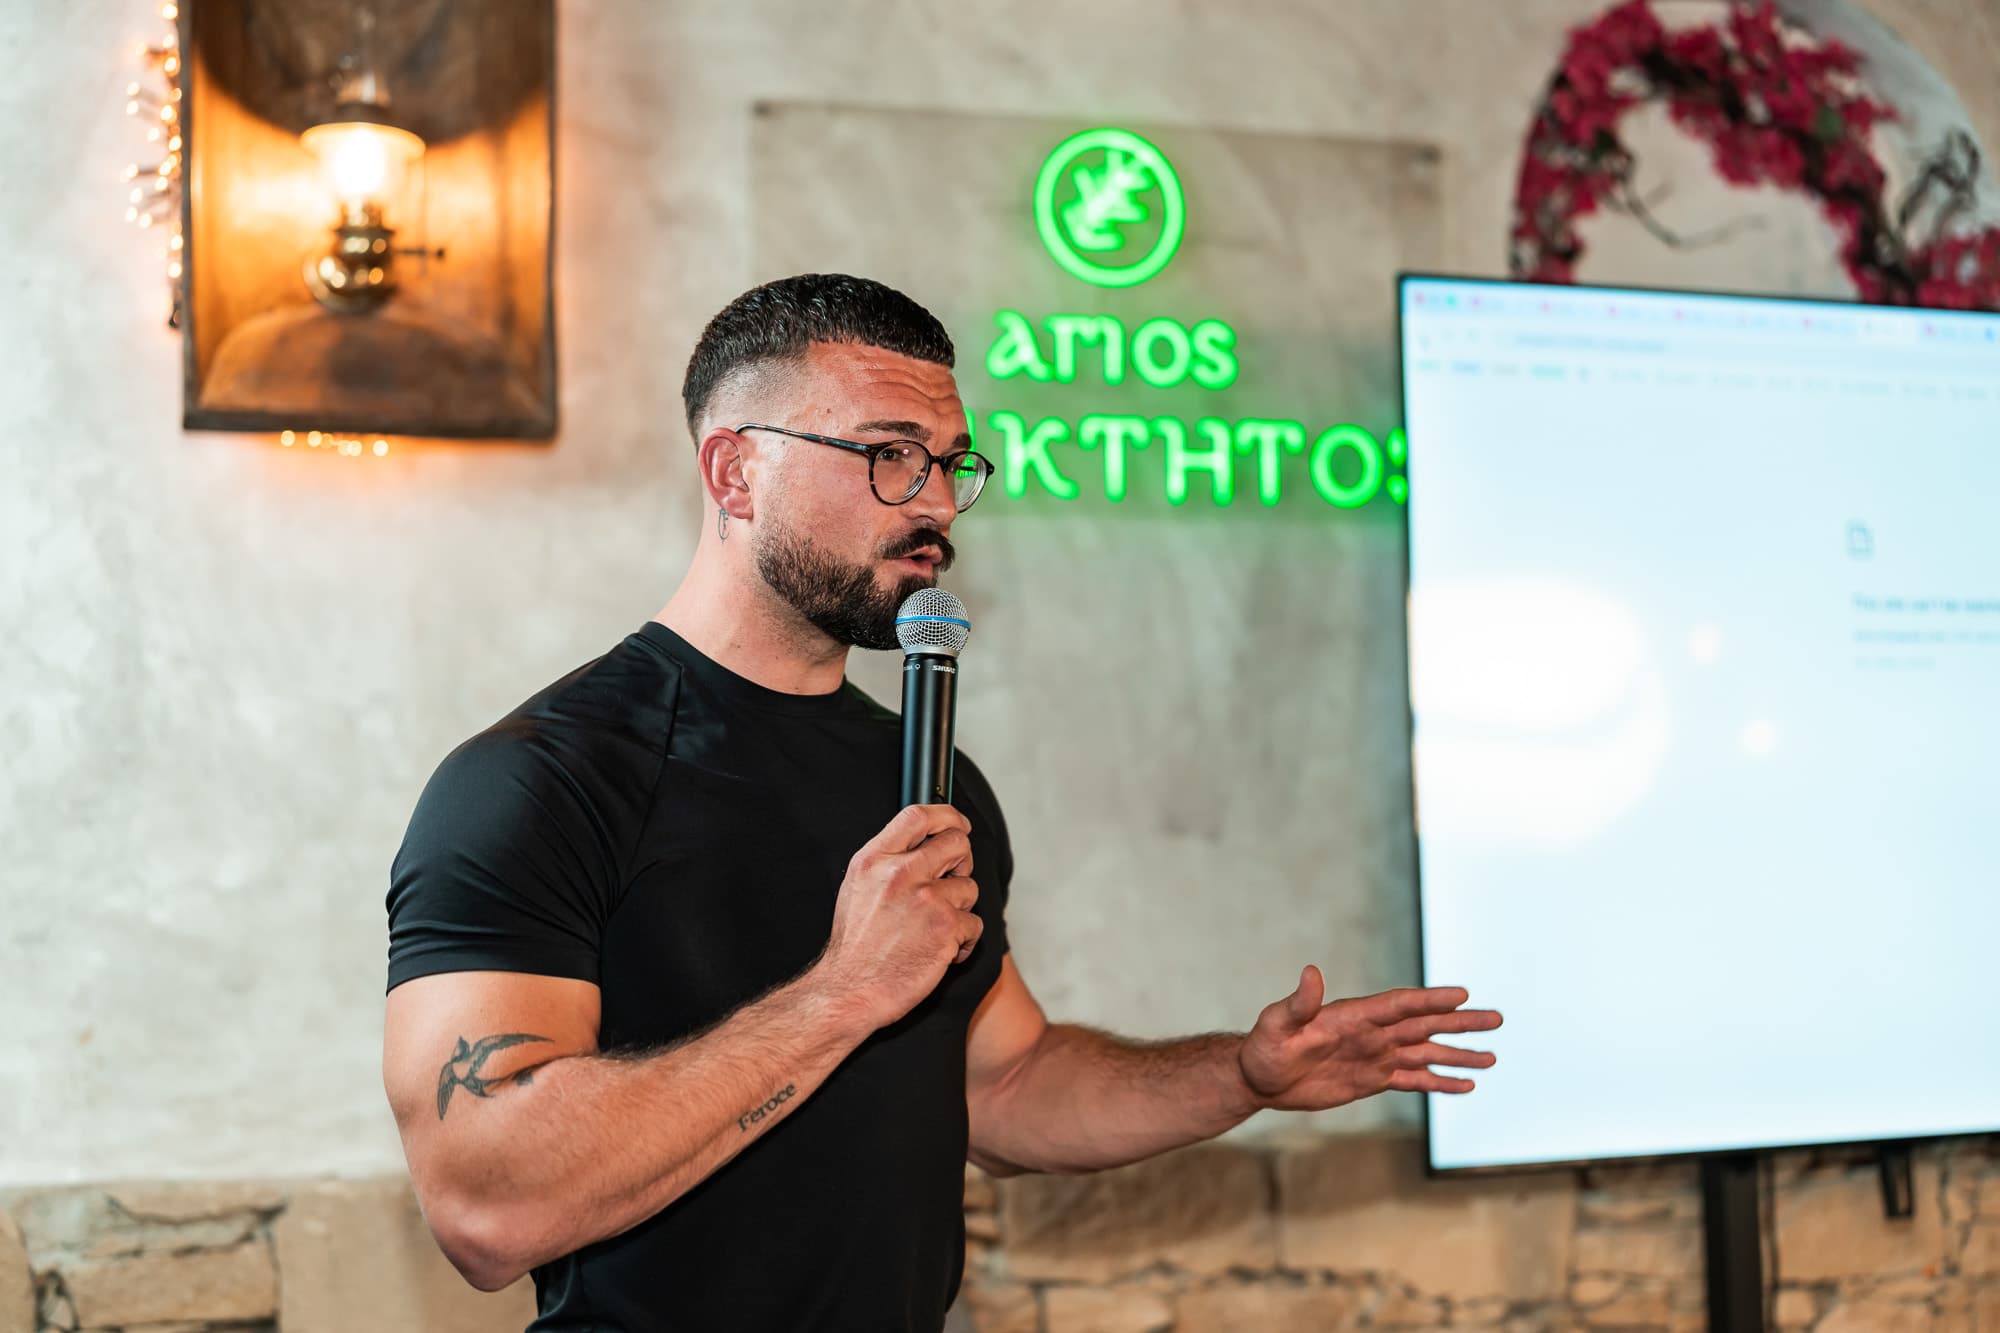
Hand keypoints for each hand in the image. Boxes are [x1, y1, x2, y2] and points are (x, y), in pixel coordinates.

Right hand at [815, 804, 980, 1033]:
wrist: (850, 990)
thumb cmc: (856, 946)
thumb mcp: (857, 888)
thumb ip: (887, 861)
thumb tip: (922, 844)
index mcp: (874, 859)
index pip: (918, 815)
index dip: (947, 815)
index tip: (958, 824)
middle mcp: (900, 872)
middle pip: (957, 843)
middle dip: (962, 863)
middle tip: (951, 883)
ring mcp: (927, 899)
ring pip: (970, 888)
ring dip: (960, 909)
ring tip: (935, 929)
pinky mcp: (947, 928)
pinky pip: (975, 924)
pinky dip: (963, 942)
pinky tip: (940, 951)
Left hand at [1237, 967, 1500, 1111]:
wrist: (1259, 1078)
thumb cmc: (1265, 1048)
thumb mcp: (1277, 1024)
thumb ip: (1298, 1003)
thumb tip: (1310, 972)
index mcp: (1354, 1016)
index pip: (1400, 1005)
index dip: (1430, 999)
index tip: (1462, 995)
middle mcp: (1372, 1033)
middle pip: (1424, 1024)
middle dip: (1460, 1022)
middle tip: (1497, 1018)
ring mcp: (1376, 1055)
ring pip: (1426, 1052)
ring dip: (1458, 1054)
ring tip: (1493, 1055)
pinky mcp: (1373, 1079)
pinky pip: (1413, 1079)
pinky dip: (1440, 1082)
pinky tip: (1466, 1084)